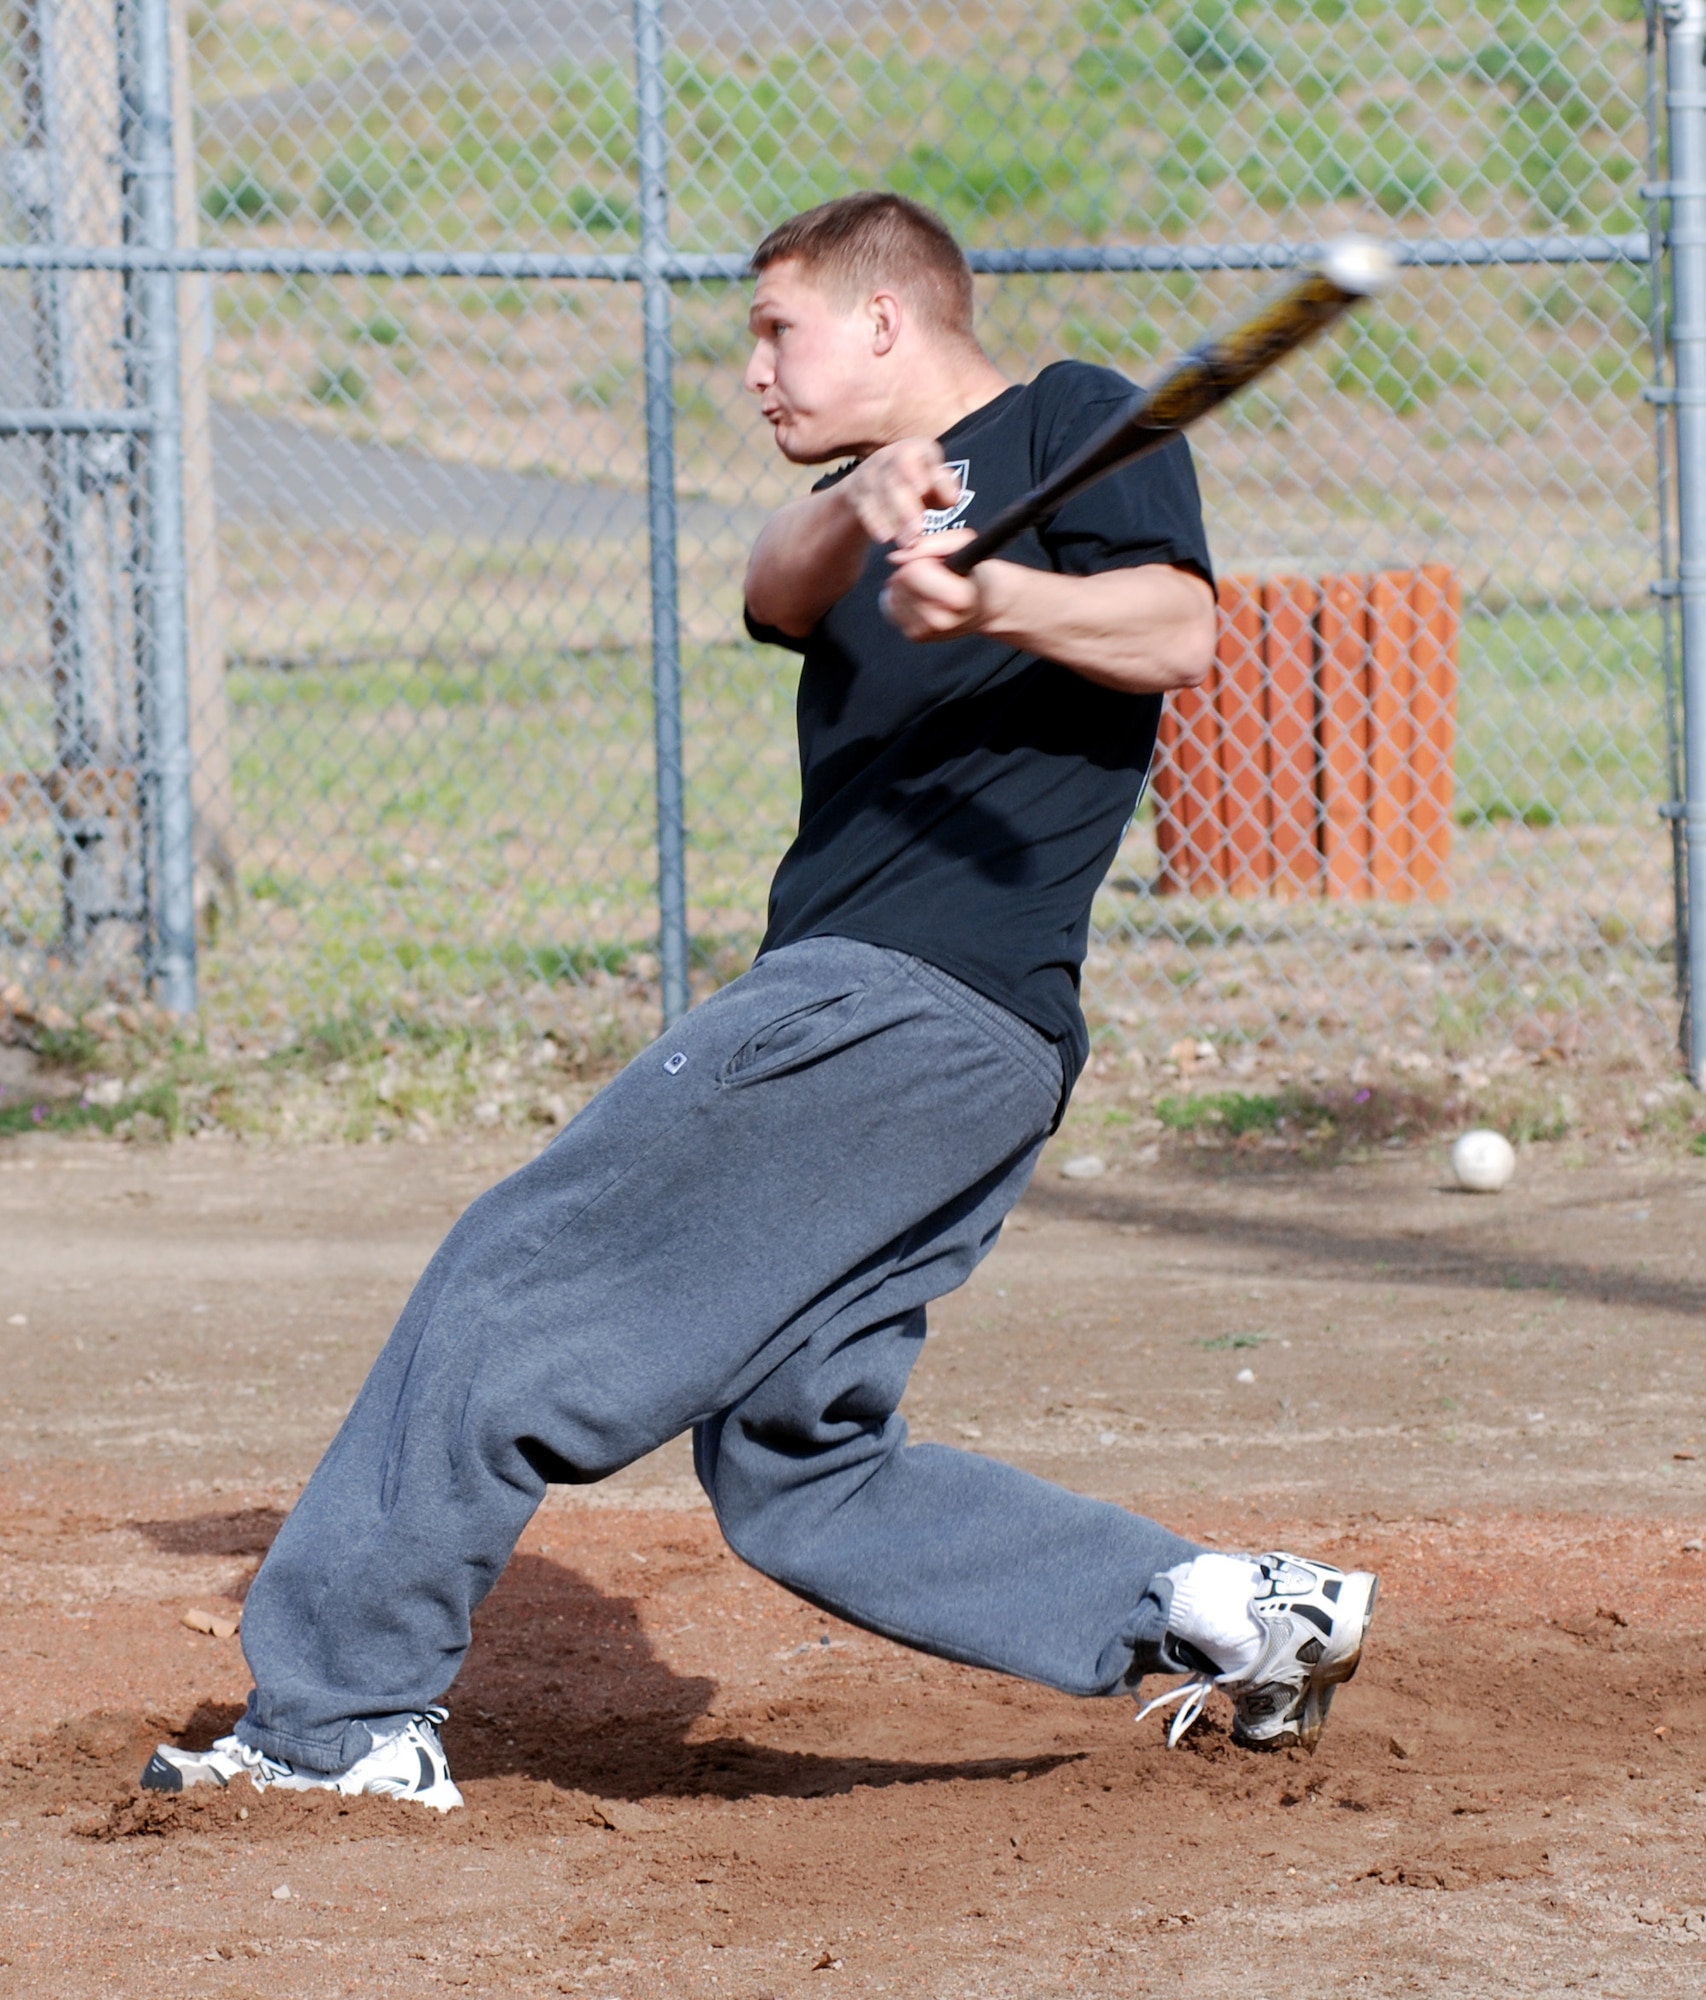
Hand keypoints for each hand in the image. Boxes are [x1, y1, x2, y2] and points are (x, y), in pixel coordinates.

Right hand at [843, 440, 963, 546]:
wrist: (874, 487)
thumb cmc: (914, 485)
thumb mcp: (933, 483)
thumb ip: (944, 488)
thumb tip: (953, 499)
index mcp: (918, 449)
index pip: (922, 455)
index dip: (926, 474)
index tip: (934, 494)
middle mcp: (891, 456)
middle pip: (897, 477)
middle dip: (907, 506)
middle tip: (918, 530)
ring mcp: (871, 471)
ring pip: (880, 492)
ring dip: (893, 519)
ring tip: (906, 542)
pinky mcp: (855, 489)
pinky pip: (864, 505)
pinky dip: (875, 522)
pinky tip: (885, 538)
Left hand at [878, 527, 999, 640]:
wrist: (985, 606)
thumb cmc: (974, 572)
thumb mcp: (963, 543)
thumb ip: (931, 543)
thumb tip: (896, 557)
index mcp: (958, 599)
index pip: (912, 570)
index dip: (920, 558)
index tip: (936, 561)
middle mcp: (940, 621)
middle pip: (900, 581)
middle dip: (913, 570)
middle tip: (935, 574)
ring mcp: (926, 632)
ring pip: (895, 593)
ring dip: (909, 584)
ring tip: (932, 586)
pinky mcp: (915, 636)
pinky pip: (894, 606)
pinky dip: (906, 598)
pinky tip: (925, 598)